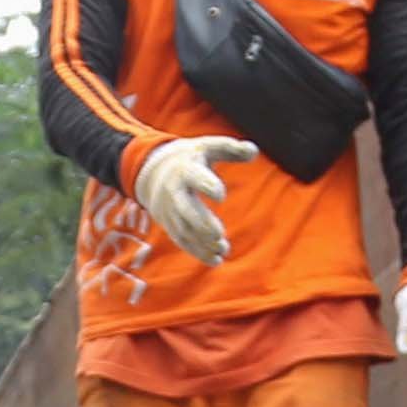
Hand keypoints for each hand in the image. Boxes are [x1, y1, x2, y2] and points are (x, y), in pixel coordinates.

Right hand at [133, 135, 253, 264]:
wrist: (152, 170)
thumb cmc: (190, 158)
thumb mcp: (208, 146)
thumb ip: (231, 149)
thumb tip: (254, 151)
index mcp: (186, 169)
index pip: (195, 176)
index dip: (206, 184)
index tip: (221, 194)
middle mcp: (175, 191)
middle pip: (185, 208)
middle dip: (200, 222)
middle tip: (219, 234)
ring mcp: (170, 210)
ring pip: (184, 228)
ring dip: (201, 242)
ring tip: (223, 250)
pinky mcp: (169, 224)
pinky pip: (182, 240)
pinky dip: (197, 252)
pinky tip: (215, 260)